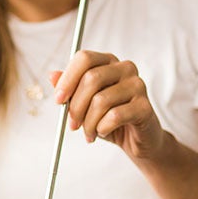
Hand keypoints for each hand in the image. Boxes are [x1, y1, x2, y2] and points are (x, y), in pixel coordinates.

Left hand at [51, 50, 166, 161]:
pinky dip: (102, 128)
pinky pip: (114, 116)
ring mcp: (137, 86)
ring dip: (88, 123)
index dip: (68, 79)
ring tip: (89, 133)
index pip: (84, 58)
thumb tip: (52, 75)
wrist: (135, 140)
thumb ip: (70, 89)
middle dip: (76, 106)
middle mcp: (125, 68)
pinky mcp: (145, 107)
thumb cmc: (108, 119)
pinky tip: (103, 132)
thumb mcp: (84, 104)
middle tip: (72, 125)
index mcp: (108, 62)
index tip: (58, 100)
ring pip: (101, 101)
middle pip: (91, 79)